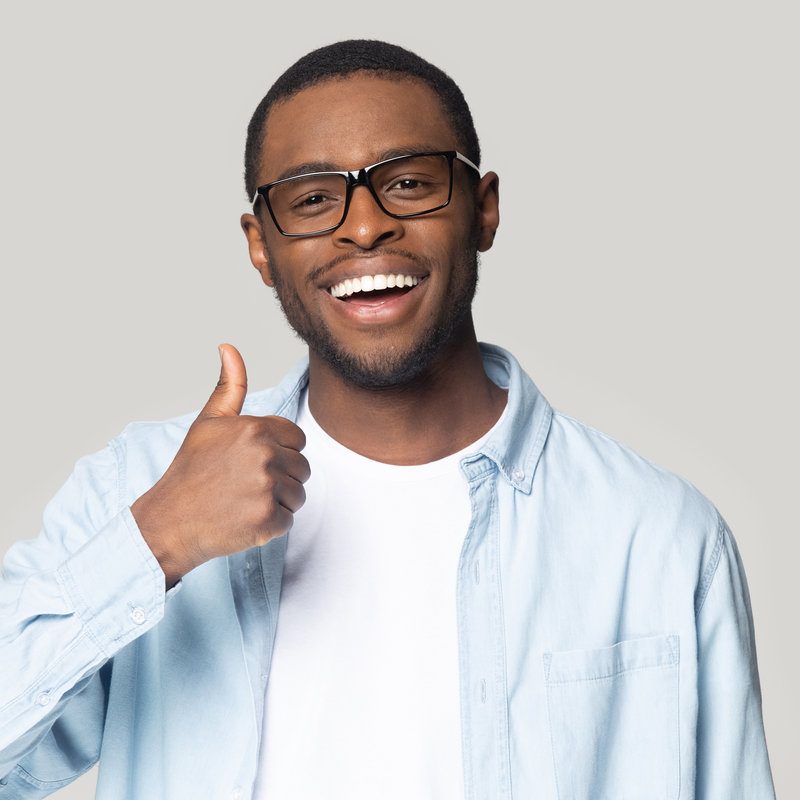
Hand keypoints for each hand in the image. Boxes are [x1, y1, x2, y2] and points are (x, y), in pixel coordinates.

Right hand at [131, 343, 309, 588]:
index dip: (279, 451)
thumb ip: (229, 385)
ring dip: (278, 501)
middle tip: (245, 484)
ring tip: (244, 501)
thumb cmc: (191, 471)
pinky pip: (289, 519)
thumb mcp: (208, 422)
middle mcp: (265, 455)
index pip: (298, 438)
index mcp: (256, 428)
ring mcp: (267, 488)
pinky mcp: (268, 520)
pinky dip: (271, 524)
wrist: (170, 521)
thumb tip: (228, 347)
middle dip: (281, 477)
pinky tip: (244, 518)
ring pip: (298, 494)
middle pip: (301, 467)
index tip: (252, 462)